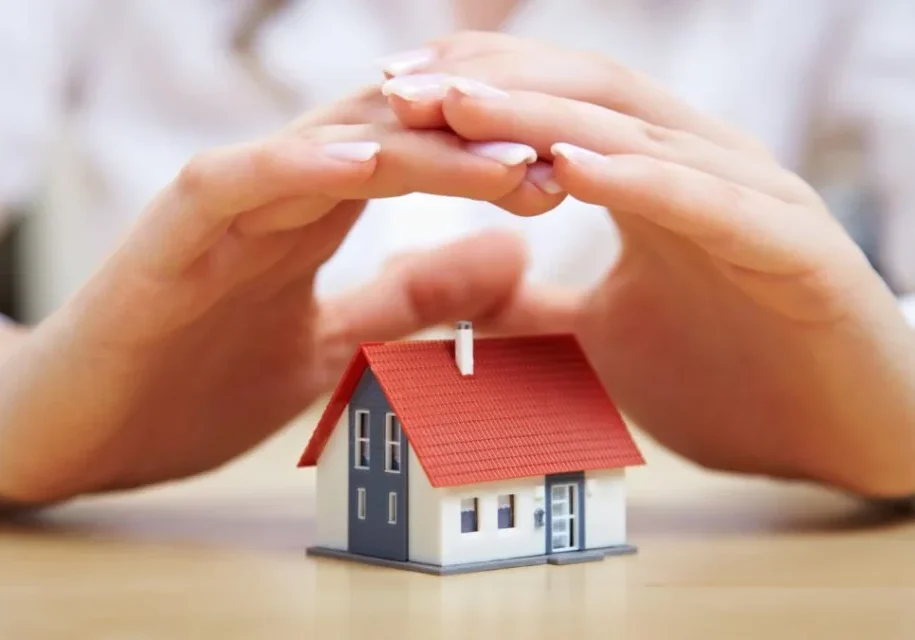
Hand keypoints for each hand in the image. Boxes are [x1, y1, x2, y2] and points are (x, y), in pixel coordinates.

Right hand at [0, 86, 574, 504]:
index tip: (567, 179)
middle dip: (475, 144)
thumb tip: (512, 256)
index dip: (491, 166)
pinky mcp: (166, 237)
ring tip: (498, 151)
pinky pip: (235, 182)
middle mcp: (274, 196)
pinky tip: (365, 163)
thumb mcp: (335, 344)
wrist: (78, 431)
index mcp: (313, 217)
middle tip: (562, 152)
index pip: (415, 166)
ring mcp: (220, 210)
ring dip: (416, 147)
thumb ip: (412, 298)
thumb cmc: (194, 383)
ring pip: (326, 148)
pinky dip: (297, 167)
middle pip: (388, 141)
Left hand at [380, 33, 914, 496]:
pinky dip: (636, 180)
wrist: (841, 435)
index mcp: (657, 179)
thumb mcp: (597, 338)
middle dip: (490, 85)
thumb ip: (530, 310)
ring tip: (457, 106)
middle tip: (399, 84)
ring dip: (542, 117)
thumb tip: (454, 297)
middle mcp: (702, 167)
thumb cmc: (729, 375)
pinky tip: (568, 167)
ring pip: (637, 136)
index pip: (560, 106)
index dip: (479, 90)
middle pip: (586, 96)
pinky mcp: (791, 246)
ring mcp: (750, 198)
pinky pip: (705, 202)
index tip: (392, 92)